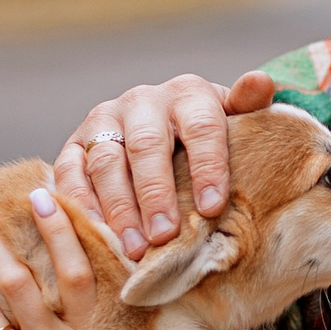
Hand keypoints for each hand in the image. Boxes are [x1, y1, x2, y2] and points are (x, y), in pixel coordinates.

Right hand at [54, 70, 277, 259]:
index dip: (207, 166)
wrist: (158, 128)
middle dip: (156, 194)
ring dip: (118, 207)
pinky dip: (79, 203)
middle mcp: (142, 101)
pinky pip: (70, 171)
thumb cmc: (204, 134)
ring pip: (106, 161)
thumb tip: (261, 81)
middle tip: (165, 236)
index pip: (201, 126)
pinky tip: (97, 233)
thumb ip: (248, 107)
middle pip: (147, 145)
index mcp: (187, 94)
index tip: (212, 207)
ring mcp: (104, 120)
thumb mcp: (231, 119)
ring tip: (134, 248)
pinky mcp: (75, 143)